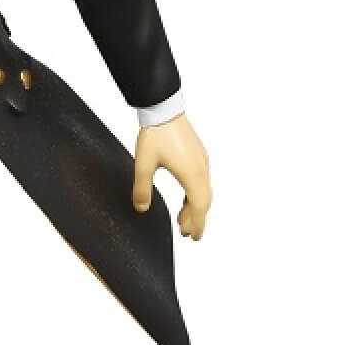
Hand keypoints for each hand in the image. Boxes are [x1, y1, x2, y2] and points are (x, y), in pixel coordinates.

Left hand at [131, 113, 211, 239]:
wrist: (164, 108)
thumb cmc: (156, 134)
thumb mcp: (144, 163)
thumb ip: (141, 188)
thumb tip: (140, 208)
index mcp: (192, 174)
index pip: (199, 206)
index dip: (196, 223)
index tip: (192, 236)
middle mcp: (201, 169)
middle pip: (204, 201)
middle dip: (197, 218)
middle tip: (188, 233)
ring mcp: (201, 160)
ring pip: (203, 190)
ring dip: (195, 206)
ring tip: (183, 218)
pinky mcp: (197, 154)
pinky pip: (201, 180)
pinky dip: (195, 193)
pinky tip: (185, 197)